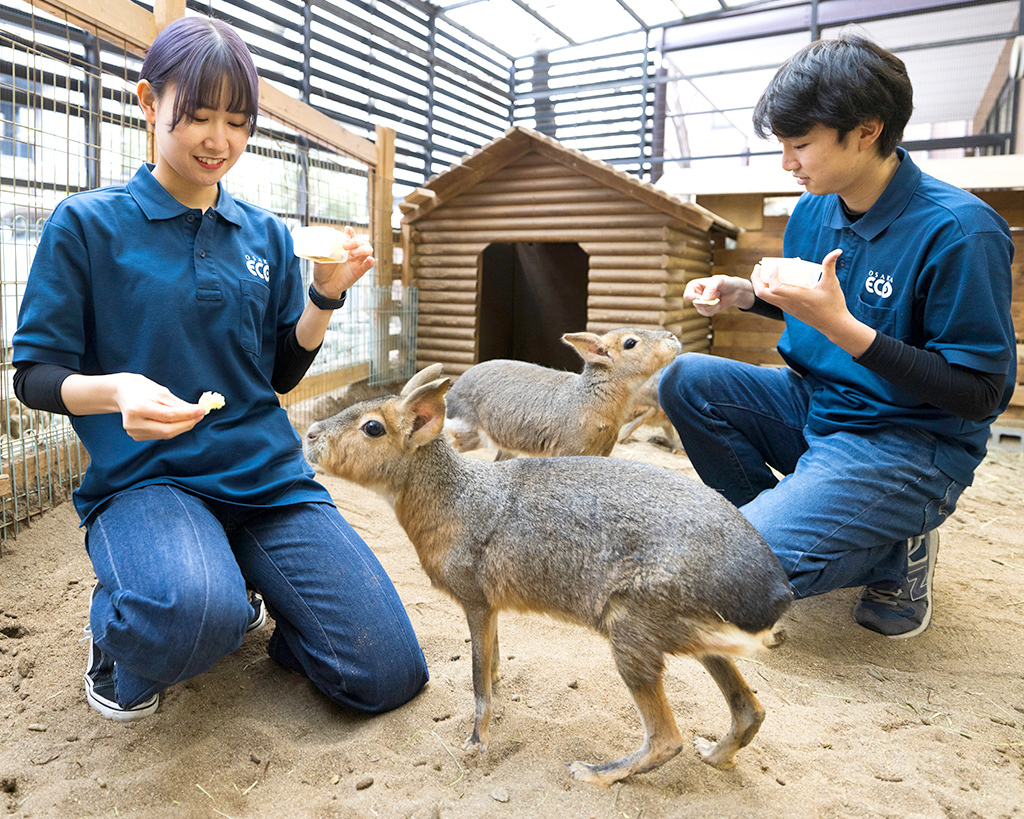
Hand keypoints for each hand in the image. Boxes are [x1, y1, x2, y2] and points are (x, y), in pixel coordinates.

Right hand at [113, 373, 205, 440]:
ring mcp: (133, 432)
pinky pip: (160, 435)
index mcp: (137, 408)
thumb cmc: (141, 388)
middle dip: (187, 423)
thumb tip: (196, 411)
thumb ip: (177, 403)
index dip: (188, 414)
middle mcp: (133, 423)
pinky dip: (172, 429)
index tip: (202, 410)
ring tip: (192, 417)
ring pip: (165, 434)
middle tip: (200, 415)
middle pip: (168, 430)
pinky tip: (177, 421)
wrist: (121, 392)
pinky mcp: (136, 436)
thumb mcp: (160, 391)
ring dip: (182, 427)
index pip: (168, 416)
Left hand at [311, 226, 374, 298]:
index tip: (347, 230)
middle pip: (360, 242)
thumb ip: (321, 249)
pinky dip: (371, 261)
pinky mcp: (360, 270)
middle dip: (354, 241)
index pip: (350, 236)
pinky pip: (369, 264)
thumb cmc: (322, 270)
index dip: (350, 232)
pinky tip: (369, 260)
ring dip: (363, 249)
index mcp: (343, 246)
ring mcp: (357, 261)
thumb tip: (319, 239)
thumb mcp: (319, 258)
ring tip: (353, 253)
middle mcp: (352, 252)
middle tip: (345, 246)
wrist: (324, 286)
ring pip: (368, 250)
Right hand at [684, 275, 754, 315]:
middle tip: (717, 294)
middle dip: (708, 301)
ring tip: (718, 297)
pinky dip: (715, 309)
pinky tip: (718, 302)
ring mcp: (699, 303)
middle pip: (696, 304)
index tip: (705, 297)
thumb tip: (704, 299)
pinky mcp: (705, 310)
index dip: (695, 298)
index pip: (687, 296)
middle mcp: (694, 295)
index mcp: (693, 286)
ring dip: (713, 305)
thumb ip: (711, 288)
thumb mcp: (719, 280)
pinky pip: (707, 313)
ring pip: (702, 309)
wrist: (734, 291)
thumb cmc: (725, 282)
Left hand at [752, 248, 874, 355]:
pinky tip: (775, 280)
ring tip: (764, 272)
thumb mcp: (831, 283)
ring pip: (765, 298)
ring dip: (761, 284)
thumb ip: (830, 266)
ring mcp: (786, 307)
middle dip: (756, 279)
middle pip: (762, 294)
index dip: (771, 276)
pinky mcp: (788, 309)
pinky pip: (772, 300)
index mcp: (796, 297)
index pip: (774, 288)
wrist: (833, 325)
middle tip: (758, 266)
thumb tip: (837, 251)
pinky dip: (769, 289)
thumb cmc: (833, 304)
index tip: (775, 265)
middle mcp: (787, 303)